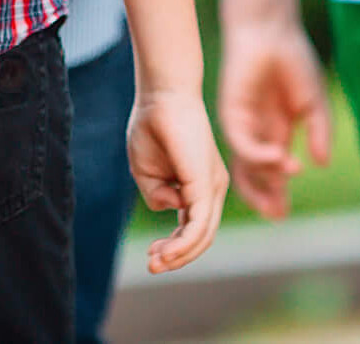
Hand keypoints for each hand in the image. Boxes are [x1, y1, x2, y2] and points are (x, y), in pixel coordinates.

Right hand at [127, 86, 228, 272]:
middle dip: (176, 256)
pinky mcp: (206, 183)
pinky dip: (183, 242)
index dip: (174, 246)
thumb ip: (156, 192)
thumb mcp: (146, 168)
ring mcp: (213, 186)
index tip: (152, 255)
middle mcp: (213, 189)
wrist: (162, 93)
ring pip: (202, 234)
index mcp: (200, 185)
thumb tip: (172, 207)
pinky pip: (199, 222)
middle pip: (200, 236)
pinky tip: (167, 252)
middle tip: (152, 266)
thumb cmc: (153, 124)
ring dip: (179, 255)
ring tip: (155, 263)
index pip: (193, 227)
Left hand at [218, 19, 331, 218]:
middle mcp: (255, 129)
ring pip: (242, 160)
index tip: (282, 213)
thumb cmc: (292, 61)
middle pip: (251, 172)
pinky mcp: (231, 107)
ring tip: (283, 186)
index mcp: (274, 130)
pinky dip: (258, 154)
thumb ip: (318, 132)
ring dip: (264, 177)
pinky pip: (239, 139)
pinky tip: (279, 156)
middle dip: (261, 196)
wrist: (270, 31)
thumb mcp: (313, 103)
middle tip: (275, 215)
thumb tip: (319, 163)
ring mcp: (241, 119)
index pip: (271, 169)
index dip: (275, 191)